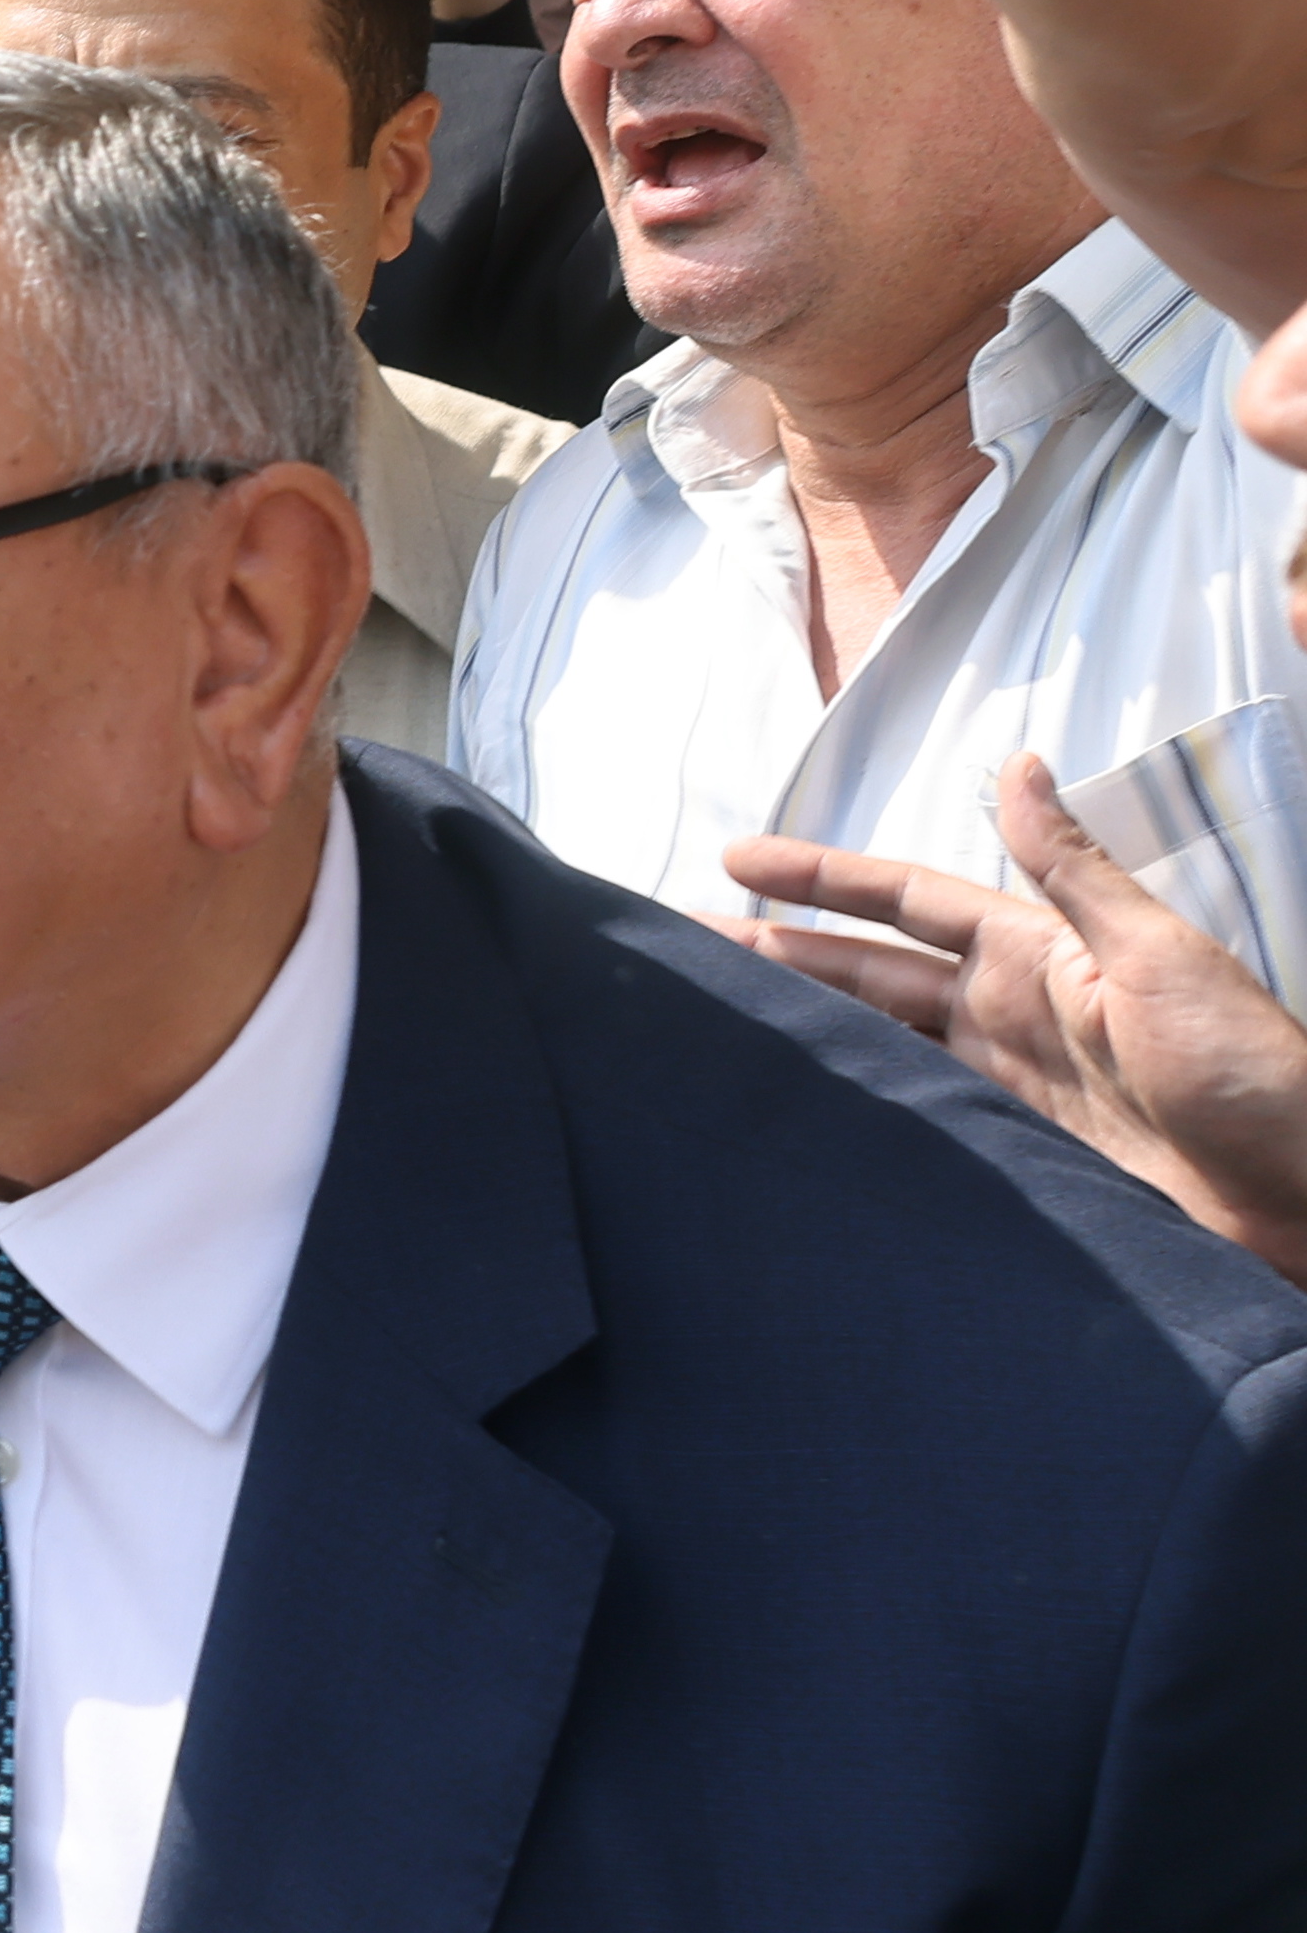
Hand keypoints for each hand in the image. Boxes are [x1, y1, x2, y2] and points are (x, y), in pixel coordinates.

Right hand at [724, 758, 1306, 1273]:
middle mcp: (1012, 1018)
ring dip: (800, 1029)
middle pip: (868, 974)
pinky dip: (852, 1112)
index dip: (823, 877)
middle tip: (683, 946)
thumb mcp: (1161, 958)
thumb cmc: (1252, 1072)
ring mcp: (1008, 1094)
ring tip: (712, 1026)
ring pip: (877, 1047)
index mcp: (1040, 957)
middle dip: (778, 952)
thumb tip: (1016, 764)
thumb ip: (1074, 870)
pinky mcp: (1014, 1167)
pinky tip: (798, 1117)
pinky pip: (912, 1125)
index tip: (734, 858)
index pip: (907, 901)